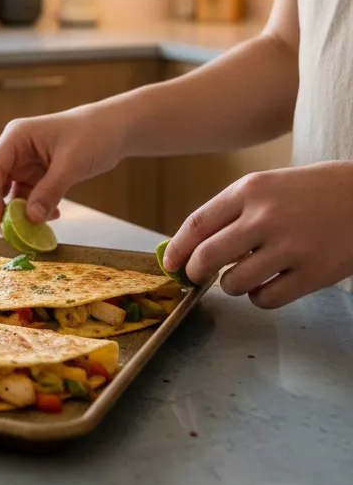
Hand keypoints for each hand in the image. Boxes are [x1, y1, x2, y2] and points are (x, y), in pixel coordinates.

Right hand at [0, 107, 127, 229]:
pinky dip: (34, 211)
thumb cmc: (93, 134)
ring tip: (35, 228)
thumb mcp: (72, 163)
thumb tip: (31, 219)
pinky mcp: (36, 175)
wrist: (114, 130)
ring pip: (7, 195)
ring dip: (17, 214)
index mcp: (15, 138)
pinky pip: (26, 198)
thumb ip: (50, 190)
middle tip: (8, 232)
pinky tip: (53, 215)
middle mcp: (14, 151)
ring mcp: (23, 164)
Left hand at [163, 162, 352, 307]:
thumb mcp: (267, 186)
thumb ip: (231, 212)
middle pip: (207, 256)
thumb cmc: (310, 192)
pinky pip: (266, 298)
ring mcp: (290, 246)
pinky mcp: (314, 272)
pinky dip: (259, 297)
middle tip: (197, 277)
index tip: (170, 264)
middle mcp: (265, 217)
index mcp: (249, 190)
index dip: (178, 249)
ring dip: (230, 285)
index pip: (197, 224)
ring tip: (243, 276)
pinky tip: (267, 285)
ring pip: (234, 283)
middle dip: (195, 272)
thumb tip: (193, 246)